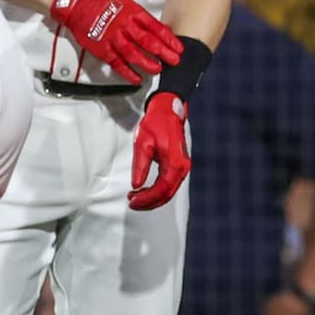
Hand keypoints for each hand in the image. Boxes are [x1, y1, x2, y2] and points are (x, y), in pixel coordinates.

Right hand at [50, 0, 181, 82]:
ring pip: (132, 53)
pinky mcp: (101, 48)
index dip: (169, 39)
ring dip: (147, 63)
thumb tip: (159, 31)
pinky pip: (116, 63)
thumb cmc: (102, 5)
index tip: (178, 48)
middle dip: (163, 52)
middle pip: (147, 41)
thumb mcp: (127, 4)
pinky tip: (136, 79)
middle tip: (174, 61)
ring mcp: (112, 38)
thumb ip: (142, 19)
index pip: (155, 28)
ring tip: (157, 70)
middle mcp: (123, 25)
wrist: (78, 6)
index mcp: (132, 13)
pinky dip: (127, 72)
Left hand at [128, 91, 190, 209]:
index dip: (146, 199)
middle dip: (149, 202)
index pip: (161, 189)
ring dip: (153, 198)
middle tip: (131, 203)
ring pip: (169, 191)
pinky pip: (169, 184)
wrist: (168, 110)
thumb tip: (136, 185)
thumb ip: (140, 166)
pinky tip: (144, 191)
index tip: (131, 201)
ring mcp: (183, 167)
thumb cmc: (155, 125)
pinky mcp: (179, 165)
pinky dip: (157, 190)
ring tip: (135, 199)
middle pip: (166, 194)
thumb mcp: (142, 144)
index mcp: (175, 163)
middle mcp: (182, 168)